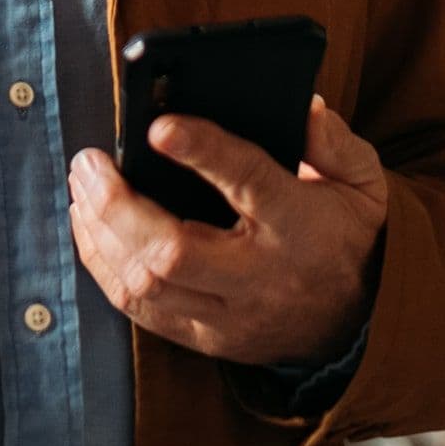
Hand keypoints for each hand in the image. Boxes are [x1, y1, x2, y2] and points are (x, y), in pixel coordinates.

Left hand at [67, 95, 386, 367]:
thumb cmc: (345, 235)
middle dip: (118, 206)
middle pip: (173, 254)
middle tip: (89, 161)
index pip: (249, 184)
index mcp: (299, 226)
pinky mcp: (204, 339)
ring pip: (146, 286)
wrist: (356, 324)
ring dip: (100, 233)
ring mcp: (228, 316)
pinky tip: (89, 225)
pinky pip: (139, 310)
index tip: (158, 127)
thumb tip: (302, 106)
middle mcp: (260, 278)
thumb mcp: (362, 183)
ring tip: (82, 185)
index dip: (203, 152)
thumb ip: (333, 143)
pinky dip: (102, 266)